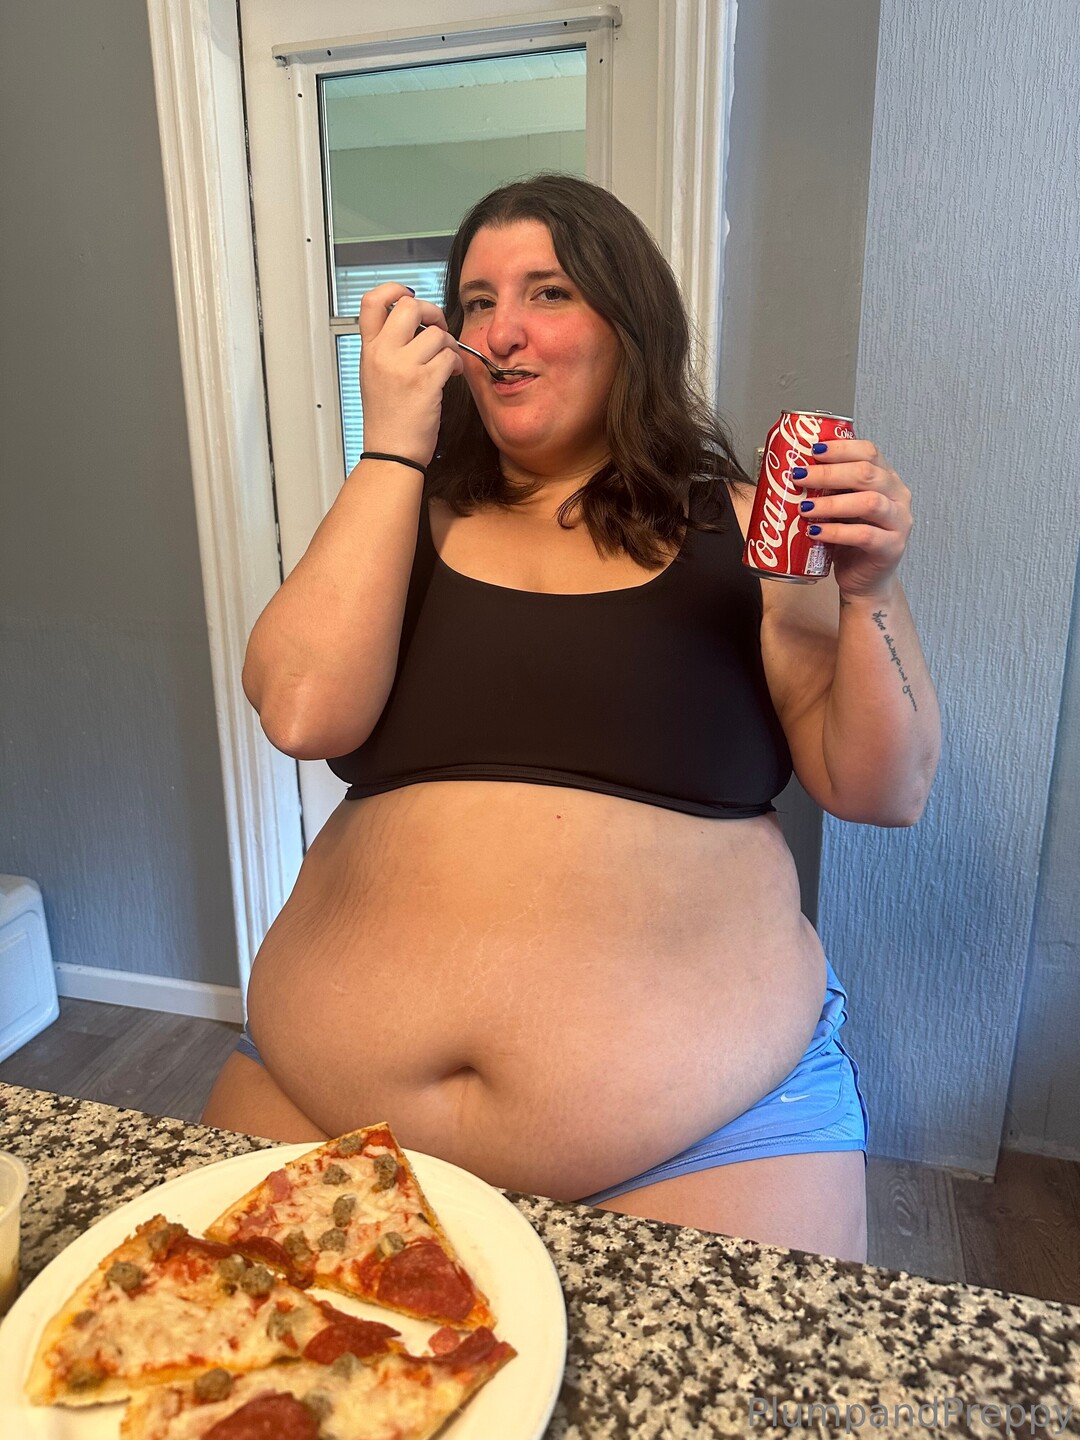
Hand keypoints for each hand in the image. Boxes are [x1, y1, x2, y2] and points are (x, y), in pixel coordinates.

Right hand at [356, 283, 463, 466]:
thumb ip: (388, 348)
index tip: (408, 295)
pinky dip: (455, 365)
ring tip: (444, 364)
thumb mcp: (375, 376)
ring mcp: (403, 367)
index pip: (372, 301)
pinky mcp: (425, 382)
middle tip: (438, 330)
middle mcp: (383, 354)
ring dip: (448, 346)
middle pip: (410, 306)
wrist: (391, 452)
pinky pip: (450, 357)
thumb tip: (414, 324)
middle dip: (432, 313)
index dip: (393, 290)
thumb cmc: (388, 419)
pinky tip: (449, 376)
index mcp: (369, 350)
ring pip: (437, 334)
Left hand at [797, 438, 912, 598]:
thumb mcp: (839, 507)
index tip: (812, 450)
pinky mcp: (891, 548)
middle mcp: (897, 495)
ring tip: (804, 507)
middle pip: (867, 473)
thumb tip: (790, 470)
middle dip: (829, 473)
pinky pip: (864, 535)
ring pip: (870, 502)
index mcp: (885, 478)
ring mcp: (898, 522)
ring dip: (832, 503)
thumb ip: (828, 489)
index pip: (868, 452)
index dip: (841, 448)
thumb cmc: (849, 539)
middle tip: (799, 477)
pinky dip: (836, 532)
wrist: (864, 579)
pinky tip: (815, 531)